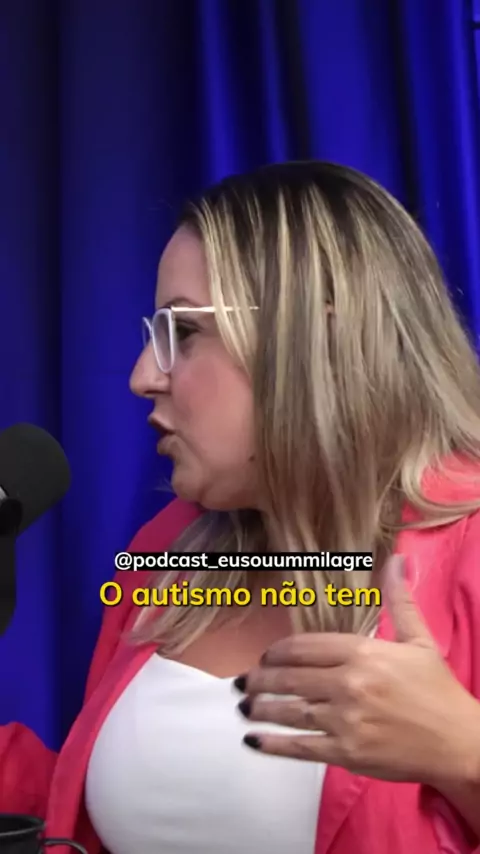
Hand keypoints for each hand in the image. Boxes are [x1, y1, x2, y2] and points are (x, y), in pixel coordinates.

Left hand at [234, 556, 479, 787]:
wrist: (459, 743)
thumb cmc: (437, 690)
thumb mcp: (419, 640)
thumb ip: (399, 601)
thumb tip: (397, 560)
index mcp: (362, 653)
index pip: (304, 647)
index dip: (278, 652)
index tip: (265, 656)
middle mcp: (348, 684)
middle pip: (290, 678)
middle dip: (260, 679)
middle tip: (240, 681)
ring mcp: (345, 720)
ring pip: (290, 711)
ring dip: (260, 707)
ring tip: (242, 705)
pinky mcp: (346, 753)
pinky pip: (300, 747)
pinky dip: (273, 744)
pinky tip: (254, 740)